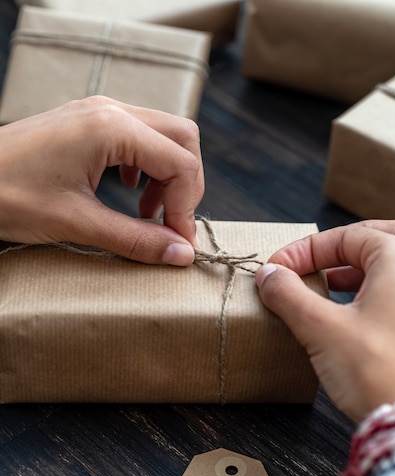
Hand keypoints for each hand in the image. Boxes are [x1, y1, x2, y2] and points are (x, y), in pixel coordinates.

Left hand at [0, 96, 204, 264]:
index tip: (177, 243)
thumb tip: (182, 255)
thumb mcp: (77, 224)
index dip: (186, 208)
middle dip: (185, 186)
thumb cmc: (8, 195)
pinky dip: (148, 167)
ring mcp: (99, 112)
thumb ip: (135, 239)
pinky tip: (130, 192)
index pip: (180, 163)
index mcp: (110, 128)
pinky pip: (139, 136)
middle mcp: (110, 111)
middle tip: (170, 225)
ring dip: (167, 177)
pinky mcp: (88, 123)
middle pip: (182, 138)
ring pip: (163, 135)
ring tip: (148, 214)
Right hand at [256, 219, 394, 421]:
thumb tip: (269, 276)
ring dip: (364, 269)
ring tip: (332, 283)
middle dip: (350, 247)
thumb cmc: (379, 373)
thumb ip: (289, 295)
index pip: (348, 236)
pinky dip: (381, 291)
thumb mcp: (321, 329)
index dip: (305, 251)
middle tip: (321, 260)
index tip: (278, 269)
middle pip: (387, 238)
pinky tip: (356, 311)